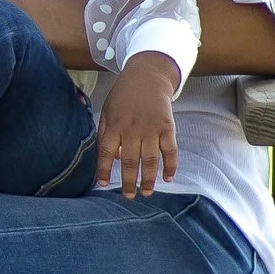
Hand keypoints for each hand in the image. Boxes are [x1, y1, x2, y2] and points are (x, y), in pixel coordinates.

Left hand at [96, 53, 180, 198]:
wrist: (147, 76)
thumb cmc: (123, 96)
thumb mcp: (107, 111)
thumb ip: (105, 134)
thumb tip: (114, 159)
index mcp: (114, 126)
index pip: (106, 153)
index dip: (104, 170)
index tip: (104, 185)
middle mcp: (132, 129)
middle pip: (130, 161)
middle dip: (129, 182)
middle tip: (129, 196)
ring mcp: (151, 129)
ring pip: (150, 159)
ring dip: (149, 178)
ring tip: (146, 193)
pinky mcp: (167, 127)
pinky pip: (170, 150)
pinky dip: (171, 165)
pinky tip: (168, 178)